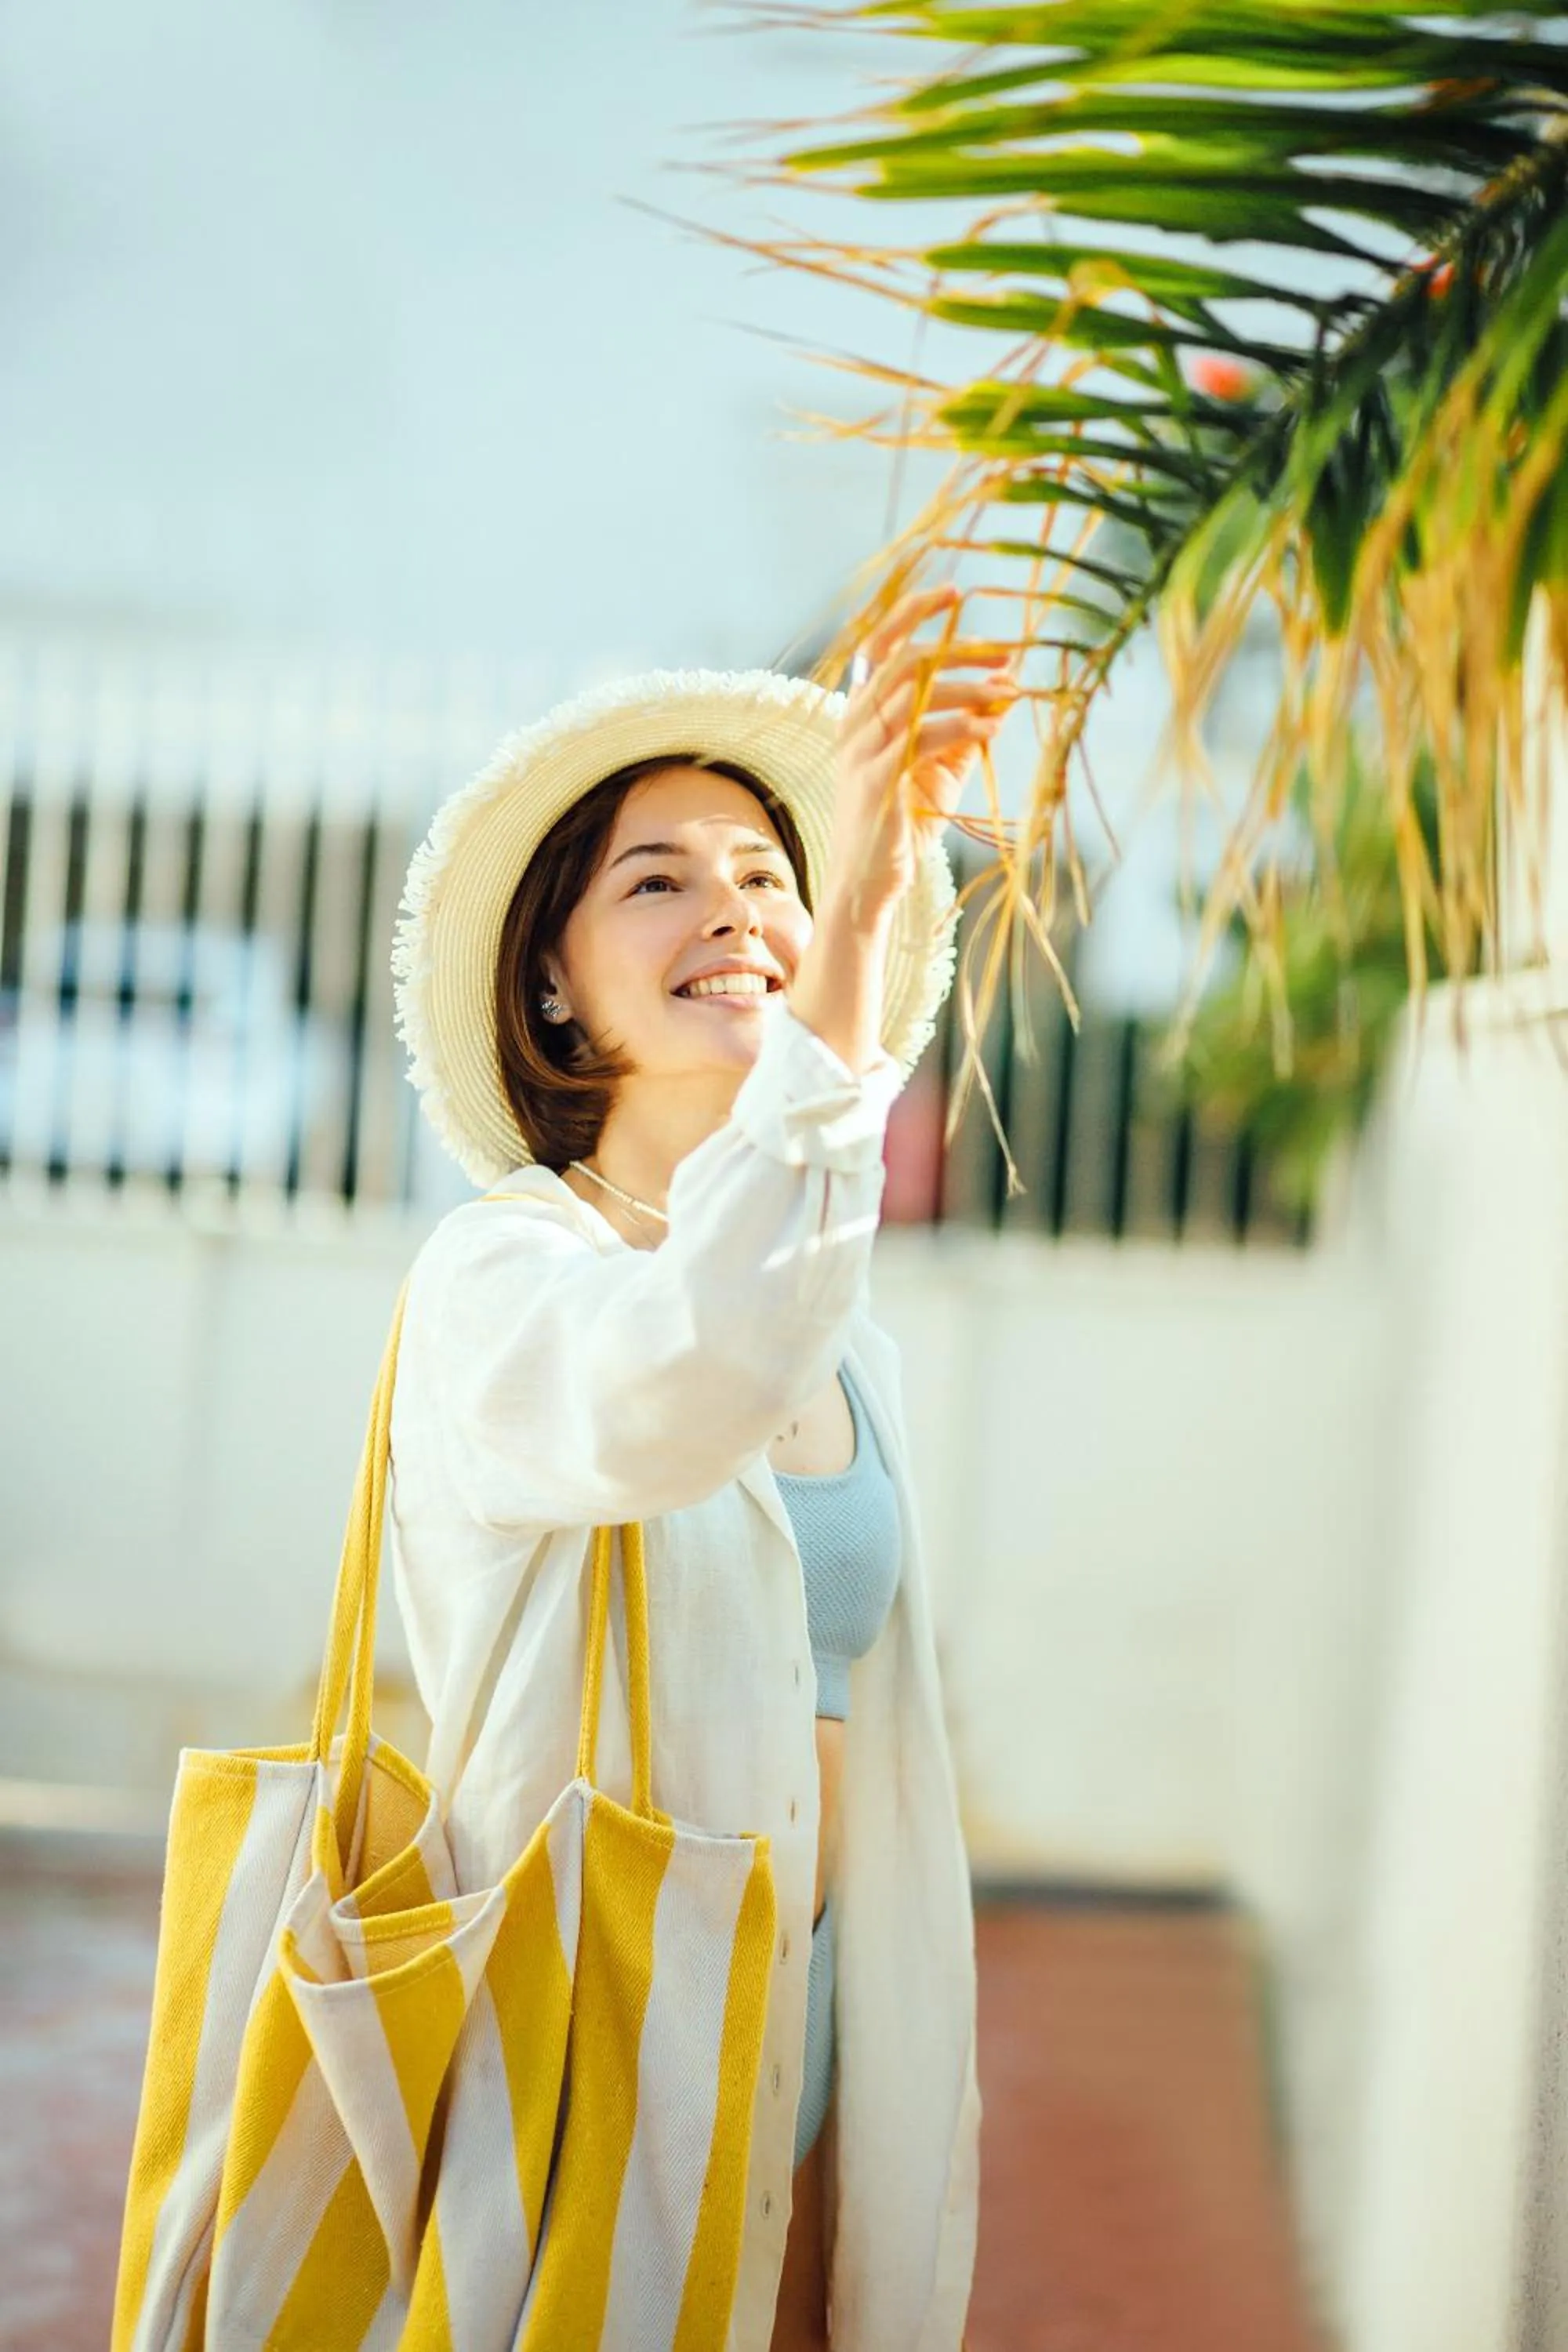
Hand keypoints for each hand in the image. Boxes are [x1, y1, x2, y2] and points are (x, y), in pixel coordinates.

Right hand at [824, 584, 1014, 929]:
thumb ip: (966, 726)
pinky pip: (919, 737)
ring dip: (968, 687)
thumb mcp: (941, 765)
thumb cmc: (904, 821)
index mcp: (862, 710)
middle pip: (904, 660)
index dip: (914, 611)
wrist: (870, 882)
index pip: (879, 643)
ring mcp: (860, 751)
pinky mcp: (875, 780)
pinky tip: (991, 726)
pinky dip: (959, 726)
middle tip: (1006, 652)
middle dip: (959, 648)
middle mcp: (854, 722)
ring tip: (1010, 691)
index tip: (956, 594)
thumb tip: (1007, 686)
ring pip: (913, 693)